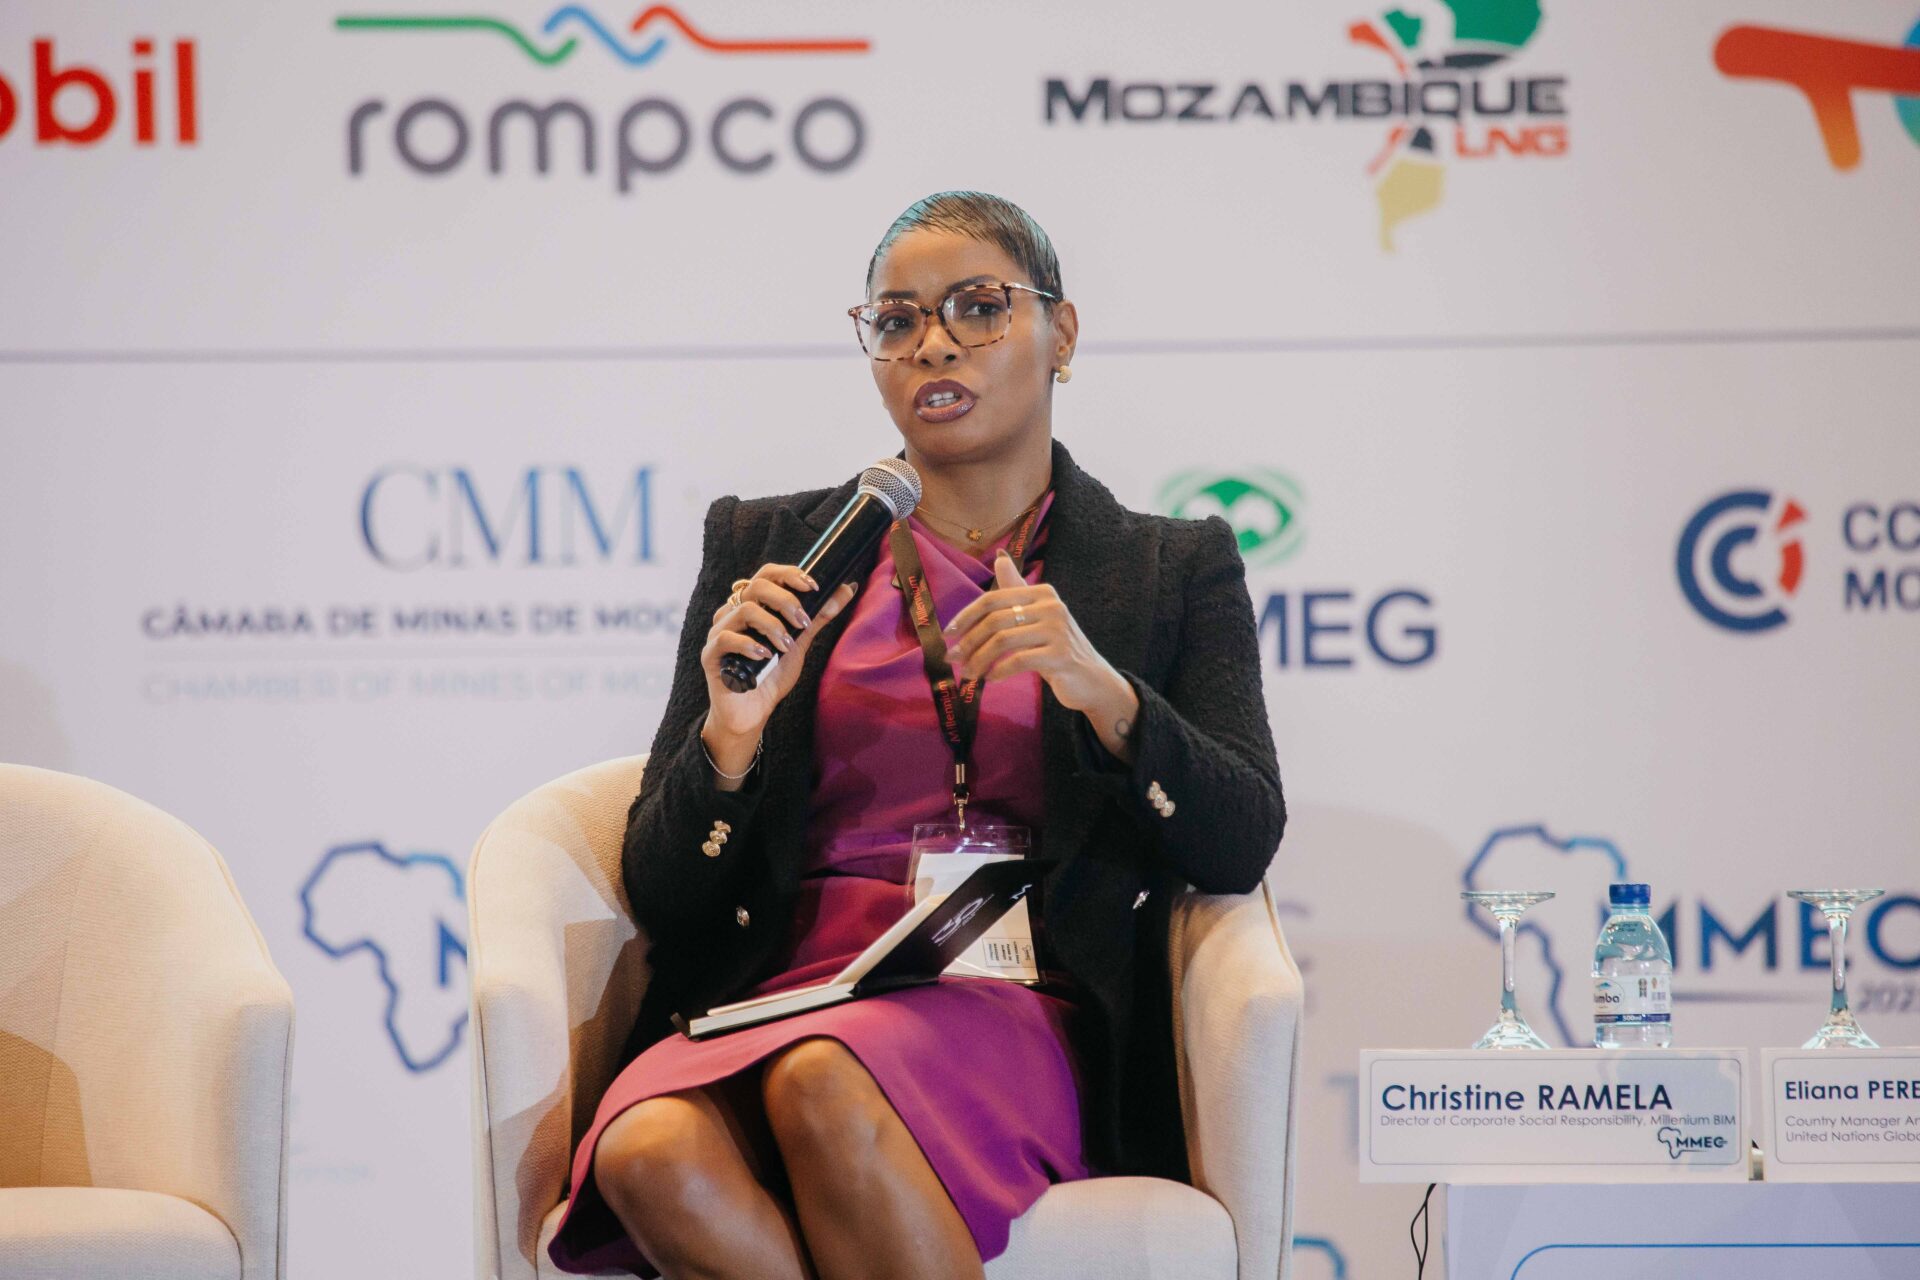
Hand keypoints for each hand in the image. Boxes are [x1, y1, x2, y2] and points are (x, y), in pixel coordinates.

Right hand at [700, 564, 856, 776]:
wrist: (753, 712)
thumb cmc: (772, 674)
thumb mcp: (800, 642)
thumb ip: (818, 616)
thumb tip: (847, 588)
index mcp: (753, 605)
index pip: (767, 575)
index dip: (790, 575)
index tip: (813, 587)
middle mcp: (732, 613)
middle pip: (756, 586)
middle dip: (785, 600)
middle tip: (803, 622)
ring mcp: (719, 632)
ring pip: (744, 610)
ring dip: (772, 625)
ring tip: (787, 646)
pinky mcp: (710, 654)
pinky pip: (725, 638)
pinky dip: (748, 644)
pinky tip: (765, 655)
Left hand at [942, 550, 1140, 757]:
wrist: (1091, 679)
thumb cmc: (1056, 648)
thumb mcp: (1036, 616)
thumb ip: (1017, 589)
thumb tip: (1000, 557)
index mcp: (1042, 593)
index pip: (993, 599)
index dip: (966, 616)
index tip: (948, 634)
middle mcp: (1052, 606)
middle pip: (995, 620)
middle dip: (968, 641)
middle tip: (953, 658)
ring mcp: (1058, 630)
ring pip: (1003, 641)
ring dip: (979, 659)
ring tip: (968, 673)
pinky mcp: (1061, 655)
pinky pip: (1017, 661)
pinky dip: (998, 671)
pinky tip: (990, 679)